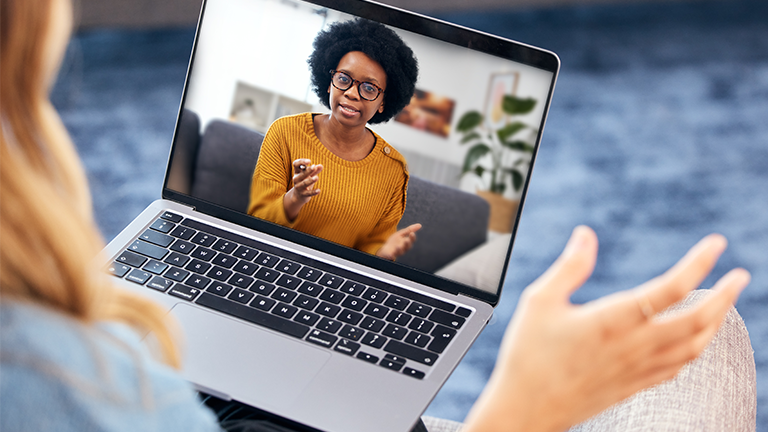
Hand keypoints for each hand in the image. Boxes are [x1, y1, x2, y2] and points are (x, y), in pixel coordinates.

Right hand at [284, 159, 322, 220]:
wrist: (298, 196)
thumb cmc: (304, 181)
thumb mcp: (309, 175)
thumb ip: (315, 171)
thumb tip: (321, 166)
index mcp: (297, 172)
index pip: (296, 164)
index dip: (301, 162)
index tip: (309, 161)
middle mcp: (296, 179)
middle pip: (301, 174)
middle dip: (307, 171)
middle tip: (314, 167)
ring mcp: (298, 187)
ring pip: (304, 183)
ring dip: (310, 180)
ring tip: (317, 177)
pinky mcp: (302, 194)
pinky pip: (308, 193)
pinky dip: (313, 192)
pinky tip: (319, 190)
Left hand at [376, 223, 421, 260]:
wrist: (385, 249)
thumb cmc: (395, 241)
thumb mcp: (401, 234)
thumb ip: (409, 230)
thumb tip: (420, 225)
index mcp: (406, 242)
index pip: (411, 240)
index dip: (412, 237)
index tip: (412, 233)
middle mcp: (403, 248)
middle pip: (407, 247)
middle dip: (407, 243)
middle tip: (406, 240)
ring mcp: (397, 252)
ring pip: (400, 252)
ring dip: (399, 249)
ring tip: (398, 247)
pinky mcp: (391, 255)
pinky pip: (392, 256)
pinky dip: (391, 256)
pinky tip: (391, 255)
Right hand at [463, 226, 748, 431]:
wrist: (525, 410)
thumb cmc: (528, 354)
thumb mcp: (539, 301)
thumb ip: (569, 266)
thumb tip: (586, 234)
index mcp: (613, 320)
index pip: (671, 288)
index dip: (699, 263)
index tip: (716, 244)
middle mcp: (633, 346)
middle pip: (698, 321)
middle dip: (725, 296)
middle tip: (740, 275)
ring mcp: (637, 370)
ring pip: (694, 348)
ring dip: (716, 323)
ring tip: (723, 304)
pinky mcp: (632, 387)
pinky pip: (678, 369)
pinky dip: (695, 350)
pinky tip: (693, 342)